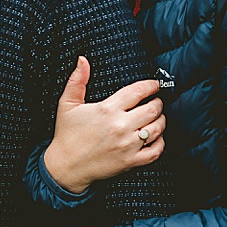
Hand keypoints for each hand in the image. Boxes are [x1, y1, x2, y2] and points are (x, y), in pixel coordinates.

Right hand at [43, 56, 165, 192]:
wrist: (66, 166)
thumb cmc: (67, 135)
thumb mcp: (67, 104)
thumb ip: (77, 80)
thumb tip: (82, 60)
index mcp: (107, 109)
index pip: (138, 91)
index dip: (151, 85)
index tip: (155, 84)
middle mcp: (120, 126)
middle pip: (152, 108)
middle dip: (158, 102)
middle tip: (156, 101)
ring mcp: (127, 145)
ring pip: (157, 128)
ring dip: (161, 120)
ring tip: (157, 117)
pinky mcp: (130, 161)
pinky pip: (155, 151)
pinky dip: (160, 143)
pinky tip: (156, 138)